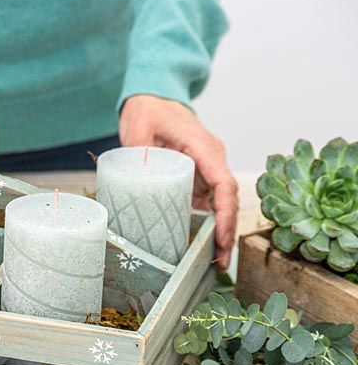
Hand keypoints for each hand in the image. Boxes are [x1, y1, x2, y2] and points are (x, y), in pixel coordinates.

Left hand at [119, 94, 237, 270]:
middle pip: (227, 200)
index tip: (221, 237)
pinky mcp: (197, 178)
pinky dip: (208, 225)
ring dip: (220, 233)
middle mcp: (211, 159)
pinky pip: (208, 203)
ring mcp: (206, 169)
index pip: (224, 183)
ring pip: (221, 205)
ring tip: (215, 263)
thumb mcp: (138, 125)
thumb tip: (136, 171)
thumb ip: (137, 147)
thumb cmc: (149, 110)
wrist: (153, 100)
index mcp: (203, 147)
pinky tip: (202, 247)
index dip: (225, 213)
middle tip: (220, 262)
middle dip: (227, 232)